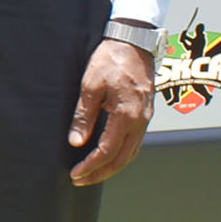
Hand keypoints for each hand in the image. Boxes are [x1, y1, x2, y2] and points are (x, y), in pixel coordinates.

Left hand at [68, 37, 154, 185]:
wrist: (134, 41)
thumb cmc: (112, 59)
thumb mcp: (91, 85)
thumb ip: (84, 116)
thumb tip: (76, 141)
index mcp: (126, 115)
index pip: (107, 151)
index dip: (90, 166)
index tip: (76, 174)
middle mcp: (140, 121)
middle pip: (121, 159)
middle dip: (100, 173)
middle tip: (81, 180)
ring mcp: (145, 119)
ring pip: (130, 153)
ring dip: (111, 167)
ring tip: (92, 173)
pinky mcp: (145, 114)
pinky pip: (135, 143)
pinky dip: (121, 155)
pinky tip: (108, 155)